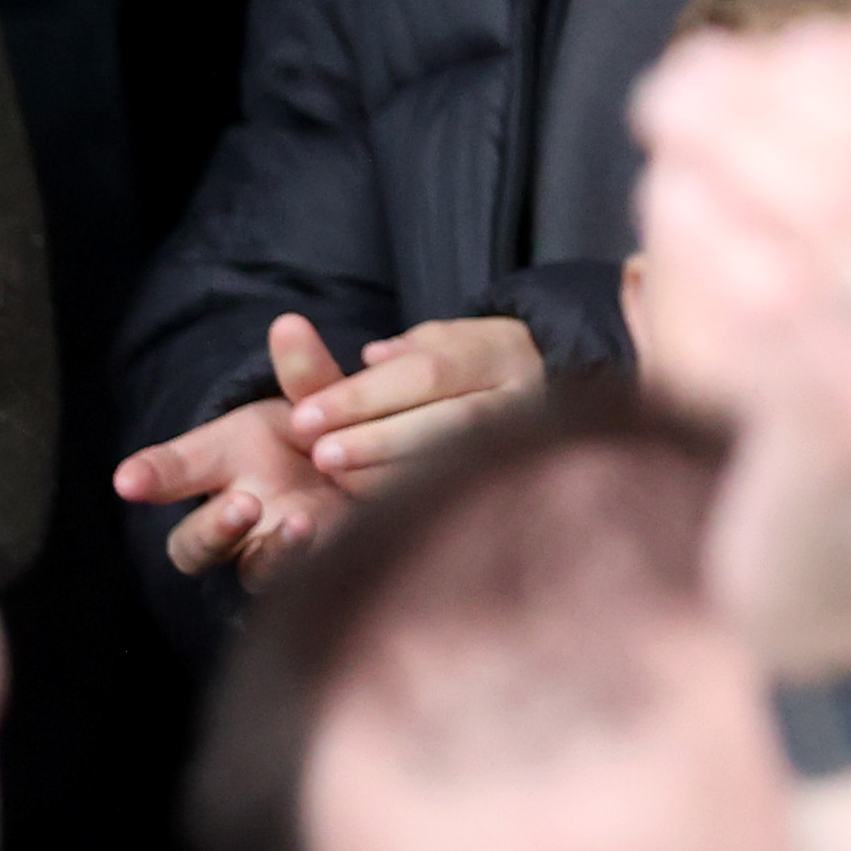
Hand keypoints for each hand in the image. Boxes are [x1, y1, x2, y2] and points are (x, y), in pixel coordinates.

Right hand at [110, 315, 351, 585]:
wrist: (375, 469)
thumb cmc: (321, 430)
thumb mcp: (314, 398)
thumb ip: (305, 371)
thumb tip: (290, 325)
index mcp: (221, 468)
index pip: (172, 473)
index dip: (150, 476)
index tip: (128, 481)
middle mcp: (237, 519)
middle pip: (195, 545)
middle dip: (213, 529)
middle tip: (241, 505)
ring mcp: (274, 552)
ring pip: (251, 572)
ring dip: (271, 552)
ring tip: (300, 523)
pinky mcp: (320, 572)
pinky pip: (308, 582)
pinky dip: (318, 564)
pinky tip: (336, 539)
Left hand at [288, 315, 545, 489]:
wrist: (547, 395)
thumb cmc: (477, 368)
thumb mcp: (445, 342)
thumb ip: (403, 352)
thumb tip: (372, 358)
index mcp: (501, 351)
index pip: (427, 371)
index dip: (364, 394)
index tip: (304, 416)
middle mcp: (525, 396)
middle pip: (448, 420)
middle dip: (378, 437)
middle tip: (321, 454)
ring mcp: (533, 443)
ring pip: (461, 460)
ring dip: (392, 473)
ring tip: (340, 479)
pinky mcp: (525, 482)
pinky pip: (469, 496)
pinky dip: (417, 499)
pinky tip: (374, 508)